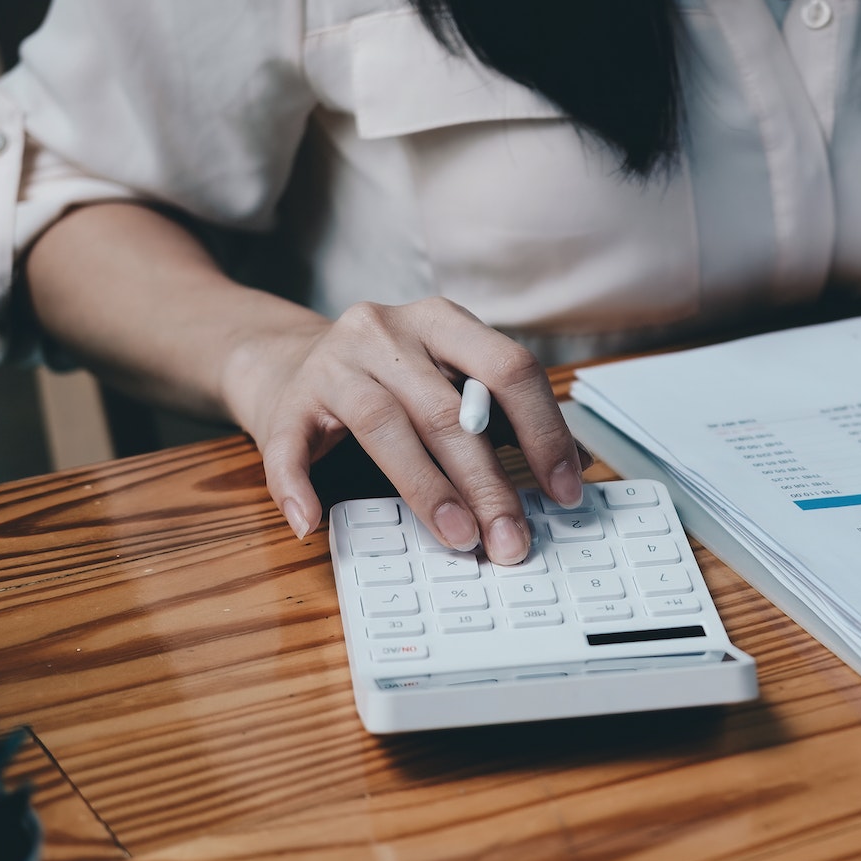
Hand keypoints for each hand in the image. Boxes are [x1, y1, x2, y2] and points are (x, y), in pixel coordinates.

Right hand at [224, 298, 586, 563]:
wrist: (288, 361)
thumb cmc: (391, 382)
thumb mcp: (452, 381)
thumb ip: (504, 416)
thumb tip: (574, 468)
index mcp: (442, 321)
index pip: (508, 368)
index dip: (543, 432)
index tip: (565, 489)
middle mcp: (386, 331)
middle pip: (448, 410)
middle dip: (489, 483)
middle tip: (512, 539)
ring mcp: (332, 363)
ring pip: (385, 426)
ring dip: (427, 490)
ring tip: (458, 537)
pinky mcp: (286, 401)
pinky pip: (289, 447)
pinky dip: (298, 486)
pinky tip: (312, 522)